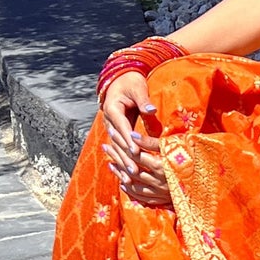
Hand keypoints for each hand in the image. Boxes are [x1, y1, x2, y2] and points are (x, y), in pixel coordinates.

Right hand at [101, 71, 172, 209]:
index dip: (128, 140)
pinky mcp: (115, 133)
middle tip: (134, 171)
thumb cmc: (132, 83)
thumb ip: (144, 99)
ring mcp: (111, 127)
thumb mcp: (138, 88)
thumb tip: (151, 109)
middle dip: (125, 156)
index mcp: (112, 108)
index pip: (121, 126)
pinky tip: (125, 176)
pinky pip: (117, 148)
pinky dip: (121, 161)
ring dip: (122, 162)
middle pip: (117, 141)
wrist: (120, 81)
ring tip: (129, 178)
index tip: (135, 152)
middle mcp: (108, 120)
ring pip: (115, 147)